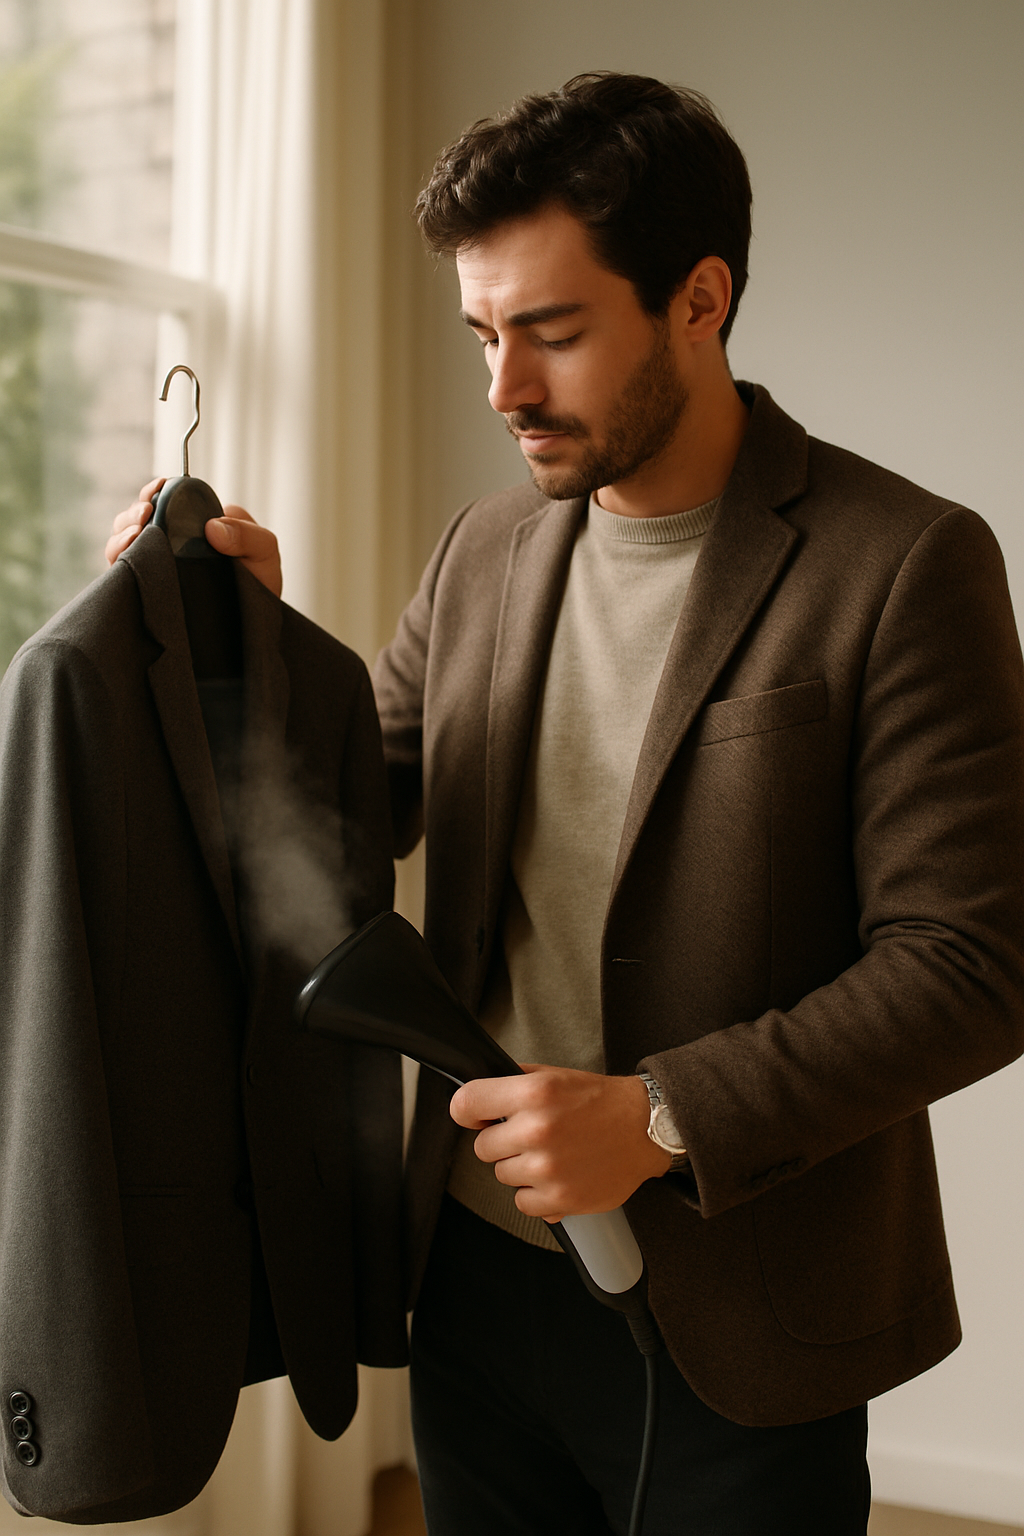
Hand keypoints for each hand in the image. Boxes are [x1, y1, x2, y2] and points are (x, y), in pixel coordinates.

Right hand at [105, 478, 283, 597]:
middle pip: (139, 519)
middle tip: (145, 512)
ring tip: (135, 533)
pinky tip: (128, 552)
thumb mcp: (264, 552)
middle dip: (134, 511)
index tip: (158, 489)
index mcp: (196, 528)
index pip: (167, 501)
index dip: (156, 491)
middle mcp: (172, 545)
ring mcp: (159, 568)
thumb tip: (212, 528)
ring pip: (126, 541)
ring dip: (122, 531)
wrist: (254, 631)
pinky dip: (118, 556)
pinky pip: (123, 571)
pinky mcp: (149, 591)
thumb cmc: (259, 588)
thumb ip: (247, 534)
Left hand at [449, 1065, 670, 1221]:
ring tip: (551, 1154)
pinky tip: (557, 1176)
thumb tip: (477, 1096)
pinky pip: (523, 1203)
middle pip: (482, 1147)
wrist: (645, 1128)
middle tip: (531, 1136)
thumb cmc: (600, 1101)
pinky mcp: (559, 1198)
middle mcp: (536, 1129)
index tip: (475, 1117)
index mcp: (532, 1093)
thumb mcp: (554, 1075)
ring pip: (502, 1175)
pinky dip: (536, 1194)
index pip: (466, 1104)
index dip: (467, 1112)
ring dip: (521, 1168)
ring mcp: (547, 1167)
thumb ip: (515, 1082)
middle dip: (502, 1142)